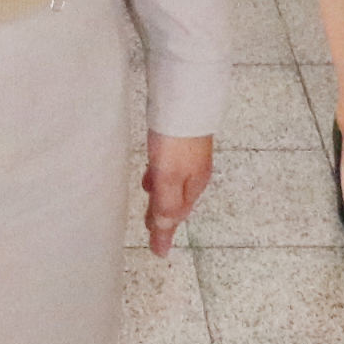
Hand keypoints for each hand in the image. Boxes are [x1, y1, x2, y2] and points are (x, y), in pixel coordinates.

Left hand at [141, 132, 214, 256]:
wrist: (186, 97)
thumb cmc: (175, 142)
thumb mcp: (168, 180)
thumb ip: (165, 208)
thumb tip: (162, 244)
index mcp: (194, 186)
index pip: (178, 214)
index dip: (165, 229)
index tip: (155, 246)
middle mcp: (196, 172)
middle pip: (178, 199)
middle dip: (165, 212)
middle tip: (150, 225)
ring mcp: (191, 154)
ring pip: (175, 181)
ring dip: (162, 193)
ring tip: (147, 197)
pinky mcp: (184, 138)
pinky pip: (172, 164)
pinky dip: (161, 174)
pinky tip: (153, 167)